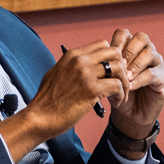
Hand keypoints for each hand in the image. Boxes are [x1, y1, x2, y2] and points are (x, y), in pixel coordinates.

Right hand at [0, 39, 123, 160]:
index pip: (102, 45)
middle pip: (114, 52)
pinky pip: (117, 85)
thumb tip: (84, 65)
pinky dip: (121, 95)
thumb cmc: (47, 101)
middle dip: (122, 67)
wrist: (39, 117)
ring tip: (120, 94)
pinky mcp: (91, 90)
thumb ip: (72, 66)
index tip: (112, 72)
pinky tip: (116, 102)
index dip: (112, 58)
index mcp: (72, 55)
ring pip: (119, 68)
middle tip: (120, 82)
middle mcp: (80, 61)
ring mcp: (85, 74)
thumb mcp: (57, 74)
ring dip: (124, 82)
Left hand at [107, 28, 163, 138]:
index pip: (124, 34)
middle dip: (129, 51)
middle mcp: (145, 51)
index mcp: (130, 47)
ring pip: (149, 53)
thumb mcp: (108, 78)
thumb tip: (99, 58)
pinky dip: (140, 79)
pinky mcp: (162, 77)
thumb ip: (106, 67)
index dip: (117, 42)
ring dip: (135, 65)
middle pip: (141, 38)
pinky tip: (131, 86)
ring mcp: (156, 63)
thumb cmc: (118, 93)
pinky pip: (152, 73)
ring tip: (126, 77)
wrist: (130, 114)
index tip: (109, 55)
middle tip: (119, 64)